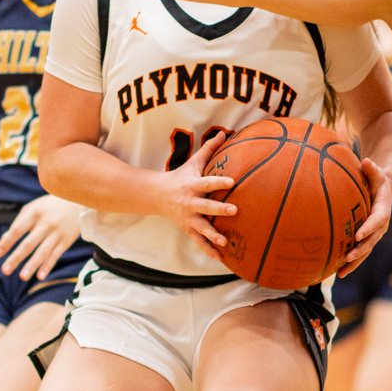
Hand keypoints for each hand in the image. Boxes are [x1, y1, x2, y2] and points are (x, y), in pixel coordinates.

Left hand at [0, 194, 82, 280]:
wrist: (79, 201)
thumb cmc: (50, 206)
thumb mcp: (34, 208)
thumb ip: (19, 222)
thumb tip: (4, 239)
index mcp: (34, 213)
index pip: (17, 230)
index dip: (7, 242)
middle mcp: (46, 224)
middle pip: (28, 244)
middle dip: (16, 258)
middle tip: (5, 271)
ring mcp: (57, 233)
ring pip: (42, 252)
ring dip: (32, 265)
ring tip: (22, 277)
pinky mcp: (66, 241)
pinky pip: (55, 255)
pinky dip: (48, 266)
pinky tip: (40, 276)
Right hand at [154, 140, 234, 256]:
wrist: (157, 195)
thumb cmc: (181, 176)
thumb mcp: (193, 162)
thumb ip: (209, 149)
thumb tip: (224, 132)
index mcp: (192, 185)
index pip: (207, 182)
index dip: (219, 181)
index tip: (232, 181)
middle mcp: (190, 203)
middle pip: (206, 207)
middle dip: (219, 210)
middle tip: (234, 211)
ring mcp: (188, 218)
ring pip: (201, 228)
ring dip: (212, 236)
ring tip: (224, 242)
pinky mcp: (188, 229)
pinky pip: (198, 242)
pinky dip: (208, 250)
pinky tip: (220, 258)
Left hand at [338, 157, 391, 272]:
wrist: (383, 189)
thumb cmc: (376, 179)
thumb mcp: (376, 172)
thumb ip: (372, 169)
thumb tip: (367, 161)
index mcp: (383, 210)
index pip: (377, 220)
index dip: (368, 228)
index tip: (358, 235)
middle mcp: (380, 225)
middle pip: (371, 241)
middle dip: (360, 250)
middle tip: (348, 257)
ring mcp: (373, 234)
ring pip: (365, 251)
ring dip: (354, 263)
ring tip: (340, 273)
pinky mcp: (366, 238)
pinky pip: (359, 252)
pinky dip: (350, 262)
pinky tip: (336, 271)